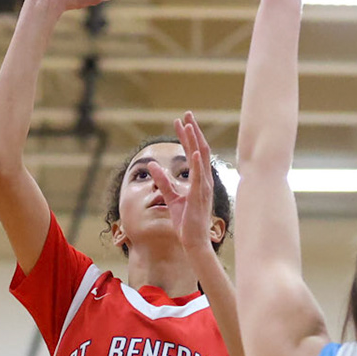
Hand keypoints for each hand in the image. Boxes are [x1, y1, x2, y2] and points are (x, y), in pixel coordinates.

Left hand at [145, 112, 223, 254]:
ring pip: (201, 158)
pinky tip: (194, 150)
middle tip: (186, 113)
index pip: (194, 152)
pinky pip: (200, 177)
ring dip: (194, 140)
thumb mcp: (170, 197)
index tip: (180, 121)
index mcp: (199, 180)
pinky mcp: (200, 196)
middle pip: (200, 149)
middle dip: (192, 130)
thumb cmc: (185, 222)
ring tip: (189, 124)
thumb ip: (162, 181)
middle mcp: (204, 180)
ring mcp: (204, 187)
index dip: (187, 136)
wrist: (193, 242)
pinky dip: (198, 163)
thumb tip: (152, 166)